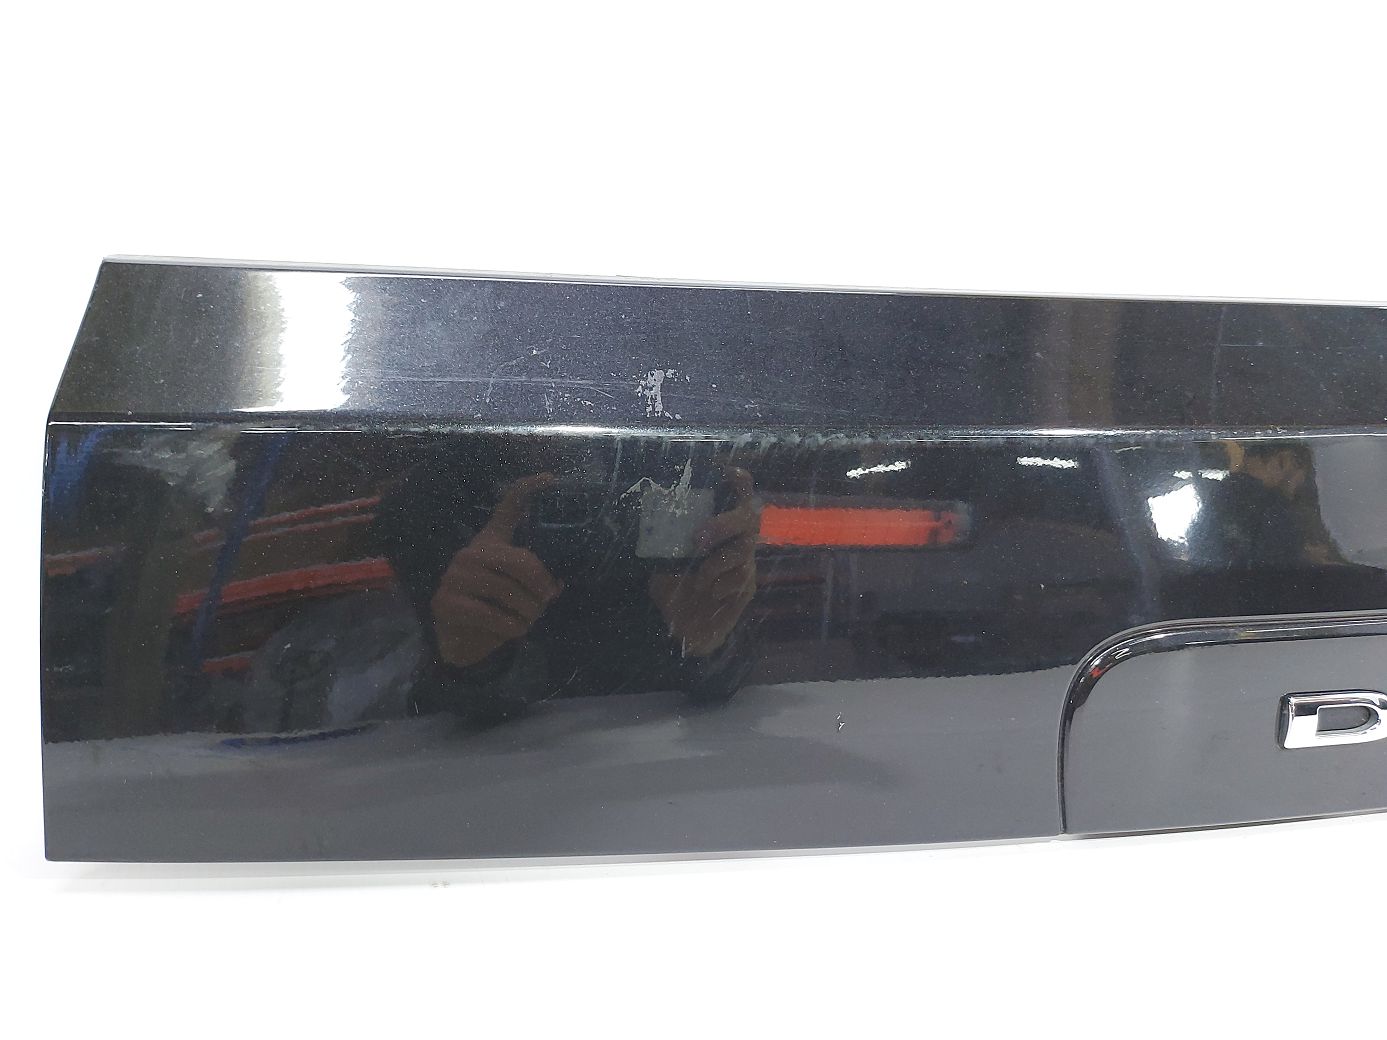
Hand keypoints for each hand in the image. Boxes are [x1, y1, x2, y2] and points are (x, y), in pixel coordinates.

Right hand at [431, 473, 563, 668]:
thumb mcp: (517, 591)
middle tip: (545, 605)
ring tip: (528, 621)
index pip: (507, 508)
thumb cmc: (494, 609)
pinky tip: (513, 631)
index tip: (551, 477)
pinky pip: (492, 615)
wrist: (459, 641)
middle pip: (522, 562)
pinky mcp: (447, 602)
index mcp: (490, 542)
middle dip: (540, 589)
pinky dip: (510, 627)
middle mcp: (471, 553)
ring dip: (528, 613)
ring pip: (509, 592)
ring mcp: (456, 576)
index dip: (528, 489)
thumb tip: (557, 584)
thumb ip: (537, 582)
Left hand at [649, 467, 758, 656]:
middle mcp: (737, 540)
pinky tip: (707, 595)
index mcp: (717, 528)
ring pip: (741, 553)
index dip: (739, 482)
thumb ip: (664, 538)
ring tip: (697, 581)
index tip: (730, 472)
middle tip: (699, 538)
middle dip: (725, 524)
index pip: (737, 495)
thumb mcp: (661, 557)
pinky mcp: (746, 588)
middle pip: (748, 518)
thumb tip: (646, 511)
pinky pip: (738, 581)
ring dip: (714, 565)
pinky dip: (718, 587)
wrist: (680, 629)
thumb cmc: (672, 587)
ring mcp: (745, 564)